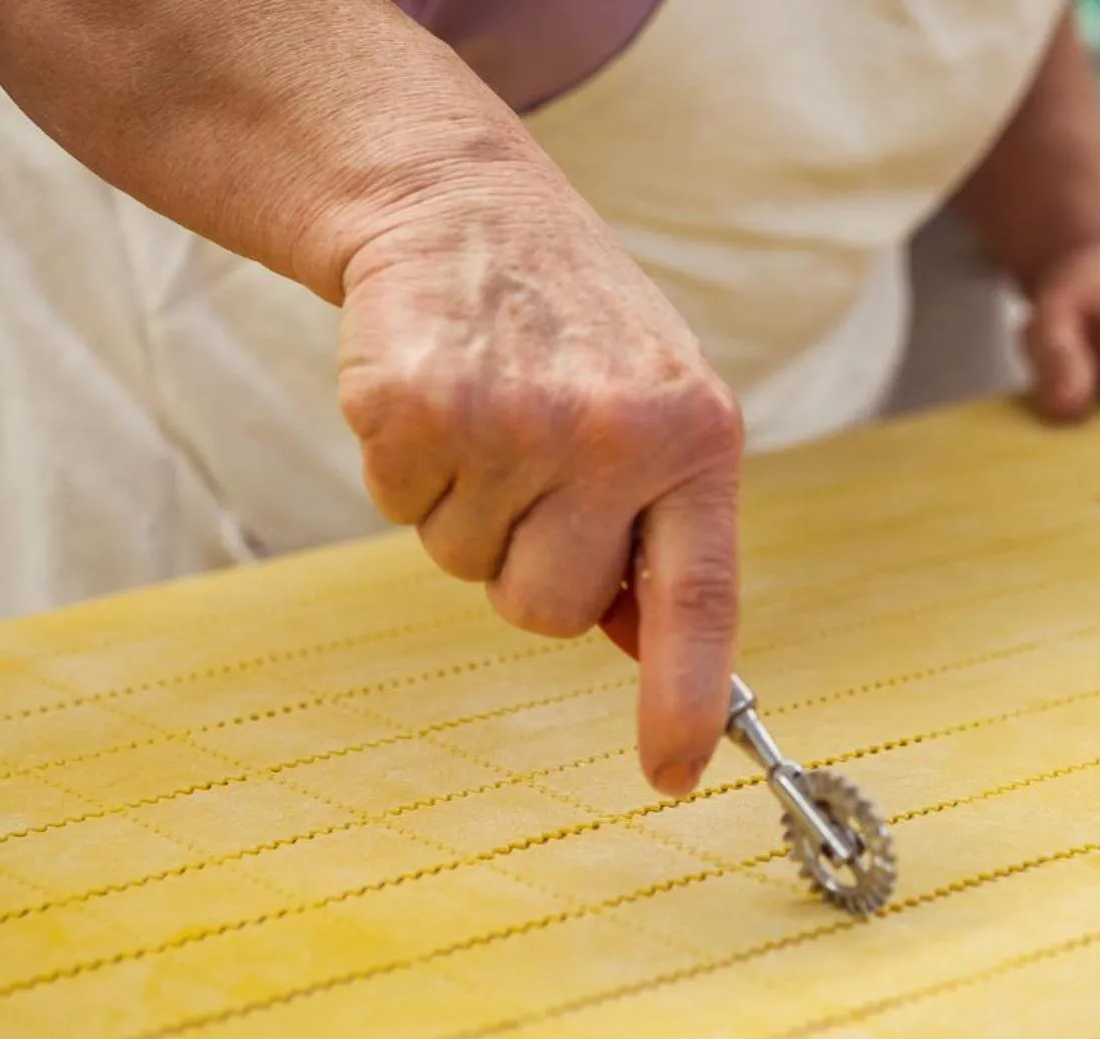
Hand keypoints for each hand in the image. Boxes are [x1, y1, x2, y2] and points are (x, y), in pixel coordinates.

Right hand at [336, 180, 741, 797]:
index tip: (672, 773)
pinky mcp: (414, 406)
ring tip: (488, 413)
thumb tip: (647, 656)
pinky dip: (403, 466)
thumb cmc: (576, 330)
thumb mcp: (660, 407)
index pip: (702, 600)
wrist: (466, 204)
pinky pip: (397, 506)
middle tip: (530, 468)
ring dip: (465, 508)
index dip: (686, 697)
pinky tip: (436, 394)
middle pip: (546, 611)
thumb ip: (662, 528)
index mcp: (699, 438)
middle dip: (527, 566)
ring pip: (465, 564)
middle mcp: (615, 435)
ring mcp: (513, 421)